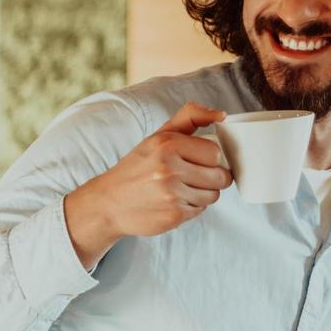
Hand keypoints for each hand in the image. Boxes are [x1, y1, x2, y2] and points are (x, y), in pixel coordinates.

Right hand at [63, 102, 230, 266]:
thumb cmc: (138, 167)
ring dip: (202, 193)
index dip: (210, 157)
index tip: (199, 159)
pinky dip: (191, 206)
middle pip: (220, 176)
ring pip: (213, 195)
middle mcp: (169, 168)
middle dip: (212, 177)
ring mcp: (171, 194)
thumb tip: (221, 115)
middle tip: (193, 176)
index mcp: (167, 144)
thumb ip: (190, 117)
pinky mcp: (174, 215)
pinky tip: (174, 201)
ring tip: (181, 188)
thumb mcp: (159, 135)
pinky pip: (201, 210)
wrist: (109, 202)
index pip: (215, 152)